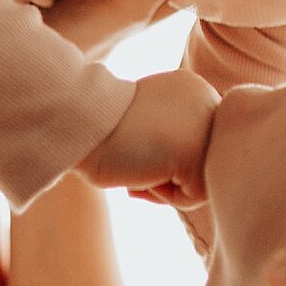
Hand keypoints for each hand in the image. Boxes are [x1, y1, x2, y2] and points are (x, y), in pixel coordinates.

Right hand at [76, 67, 214, 207]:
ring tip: (137, 169)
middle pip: (204, 161)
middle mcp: (206, 98)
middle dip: (171, 175)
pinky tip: (140, 175)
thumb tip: (190, 167)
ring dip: (167, 186)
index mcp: (194, 89)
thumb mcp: (149, 122)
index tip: (137, 149)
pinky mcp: (194, 150)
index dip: (168, 159)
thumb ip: (173, 133)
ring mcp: (204, 123)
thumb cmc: (102, 132)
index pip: (199, 143)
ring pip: (202, 180)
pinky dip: (164, 195)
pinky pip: (194, 195)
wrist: (78, 123)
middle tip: (135, 165)